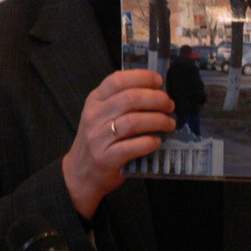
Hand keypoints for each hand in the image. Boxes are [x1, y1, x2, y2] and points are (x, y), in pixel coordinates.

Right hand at [61, 69, 175, 218]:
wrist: (80, 173)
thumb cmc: (99, 139)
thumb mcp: (102, 113)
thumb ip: (121, 99)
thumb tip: (155, 88)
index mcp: (95, 100)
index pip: (118, 80)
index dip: (142, 77)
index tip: (159, 81)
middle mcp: (94, 116)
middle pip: (130, 98)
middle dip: (157, 99)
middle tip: (169, 105)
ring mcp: (98, 138)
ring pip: (133, 122)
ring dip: (158, 120)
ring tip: (169, 123)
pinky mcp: (105, 158)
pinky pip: (132, 146)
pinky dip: (149, 142)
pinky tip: (157, 141)